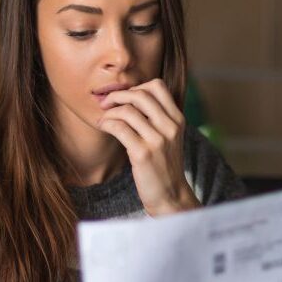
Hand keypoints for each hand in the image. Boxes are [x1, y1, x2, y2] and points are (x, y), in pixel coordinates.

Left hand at [97, 78, 198, 215]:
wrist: (171, 196)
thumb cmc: (164, 166)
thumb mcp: (169, 138)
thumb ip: (157, 118)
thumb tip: (130, 97)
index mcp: (177, 119)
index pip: (157, 86)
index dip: (136, 87)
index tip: (125, 98)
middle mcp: (170, 127)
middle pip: (140, 94)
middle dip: (118, 96)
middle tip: (106, 104)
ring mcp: (158, 140)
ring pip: (127, 110)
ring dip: (109, 112)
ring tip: (103, 119)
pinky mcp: (143, 154)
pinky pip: (119, 128)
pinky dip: (107, 123)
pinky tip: (103, 127)